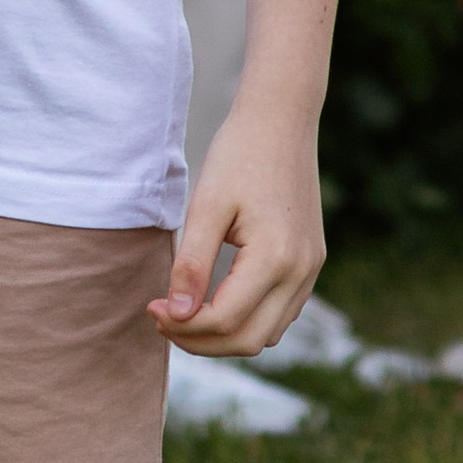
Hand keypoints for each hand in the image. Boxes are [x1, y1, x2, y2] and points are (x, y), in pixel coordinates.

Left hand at [151, 107, 326, 358]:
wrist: (282, 121)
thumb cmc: (239, 155)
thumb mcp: (207, 206)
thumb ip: (192, 264)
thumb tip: (177, 314)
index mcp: (275, 257)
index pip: (224, 320)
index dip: (182, 325)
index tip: (151, 307)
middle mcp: (300, 270)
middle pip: (249, 341)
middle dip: (201, 341)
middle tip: (163, 318)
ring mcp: (311, 268)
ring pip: (268, 334)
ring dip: (225, 336)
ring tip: (186, 313)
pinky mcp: (310, 262)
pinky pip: (281, 313)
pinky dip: (248, 320)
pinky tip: (216, 300)